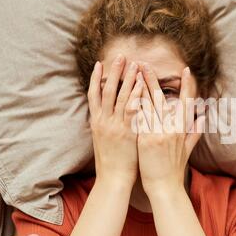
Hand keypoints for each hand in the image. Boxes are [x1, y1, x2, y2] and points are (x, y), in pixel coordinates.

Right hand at [87, 55, 142, 189]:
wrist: (113, 179)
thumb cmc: (110, 162)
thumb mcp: (102, 141)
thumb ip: (104, 125)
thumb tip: (105, 115)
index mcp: (96, 122)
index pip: (94, 95)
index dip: (96, 78)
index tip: (99, 64)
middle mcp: (103, 121)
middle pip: (107, 91)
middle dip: (114, 72)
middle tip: (120, 56)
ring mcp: (114, 126)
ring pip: (120, 97)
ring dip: (127, 79)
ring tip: (133, 64)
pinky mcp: (126, 132)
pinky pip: (131, 110)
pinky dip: (136, 96)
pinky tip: (141, 84)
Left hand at [136, 63, 204, 196]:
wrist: (165, 188)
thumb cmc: (174, 170)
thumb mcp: (188, 150)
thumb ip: (195, 132)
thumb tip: (204, 117)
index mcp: (182, 129)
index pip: (186, 102)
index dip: (188, 86)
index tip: (187, 71)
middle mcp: (171, 128)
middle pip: (161, 99)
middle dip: (152, 80)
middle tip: (144, 64)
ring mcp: (158, 133)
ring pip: (148, 105)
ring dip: (139, 86)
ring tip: (132, 73)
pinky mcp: (146, 140)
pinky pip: (138, 118)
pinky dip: (133, 104)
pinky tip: (125, 92)